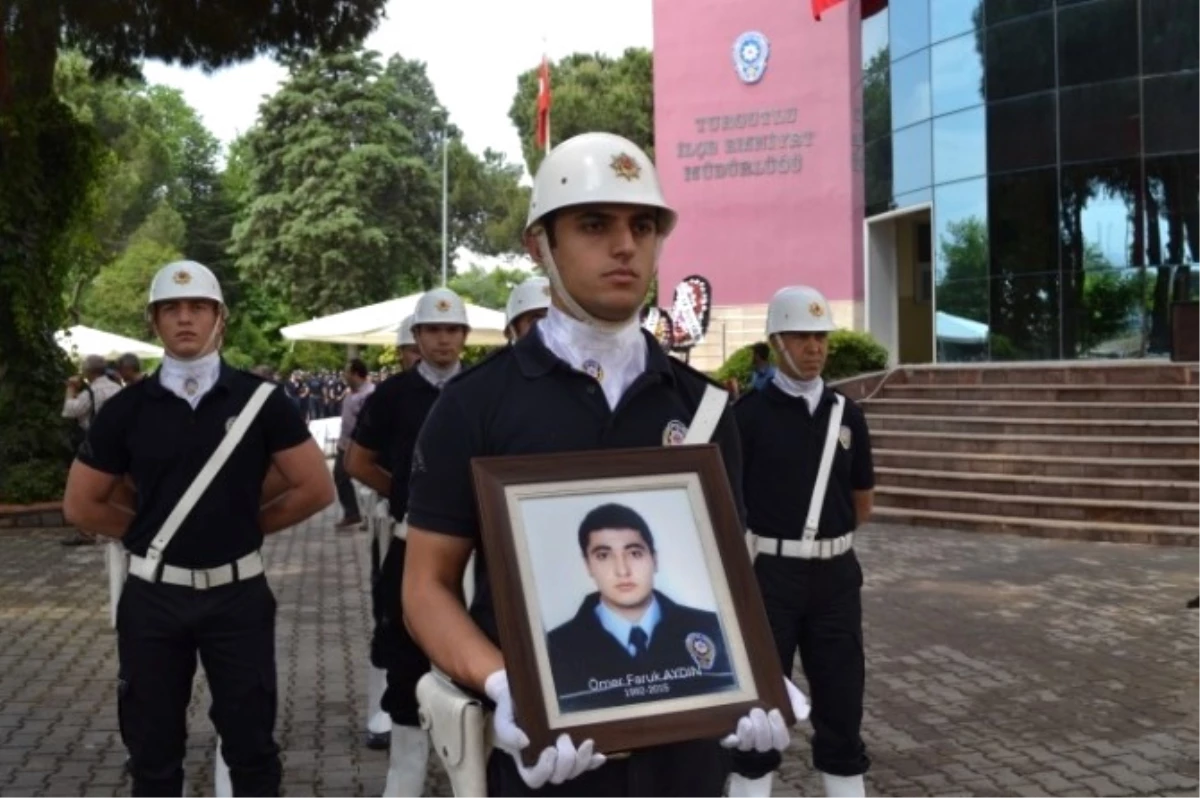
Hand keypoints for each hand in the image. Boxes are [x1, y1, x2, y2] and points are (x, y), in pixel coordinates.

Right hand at [485, 669, 605, 787]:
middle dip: (565, 761)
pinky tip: (600, 755)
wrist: (520, 693)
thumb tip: (525, 742)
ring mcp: (562, 756)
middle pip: (559, 776)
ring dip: (582, 761)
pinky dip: (594, 761)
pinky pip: (587, 762)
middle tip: (564, 737)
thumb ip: (508, 733)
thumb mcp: (503, 720)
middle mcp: (545, 763)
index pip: (535, 779)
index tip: (549, 750)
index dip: (545, 771)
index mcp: (526, 762)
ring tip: (586, 743)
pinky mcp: (575, 746)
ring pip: (575, 771)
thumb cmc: (510, 711)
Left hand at [720, 677, 810, 752]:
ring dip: (748, 734)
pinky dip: (731, 740)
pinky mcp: (726, 734)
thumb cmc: (769, 687)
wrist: (747, 675)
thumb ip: (796, 701)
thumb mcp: (785, 690)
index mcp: (775, 731)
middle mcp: (760, 738)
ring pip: (747, 746)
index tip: (774, 712)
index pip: (781, 742)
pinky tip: (732, 733)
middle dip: (762, 730)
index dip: (779, 731)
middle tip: (756, 711)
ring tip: (745, 719)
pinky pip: (728, 743)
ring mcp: (743, 738)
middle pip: (764, 745)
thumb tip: (802, 715)